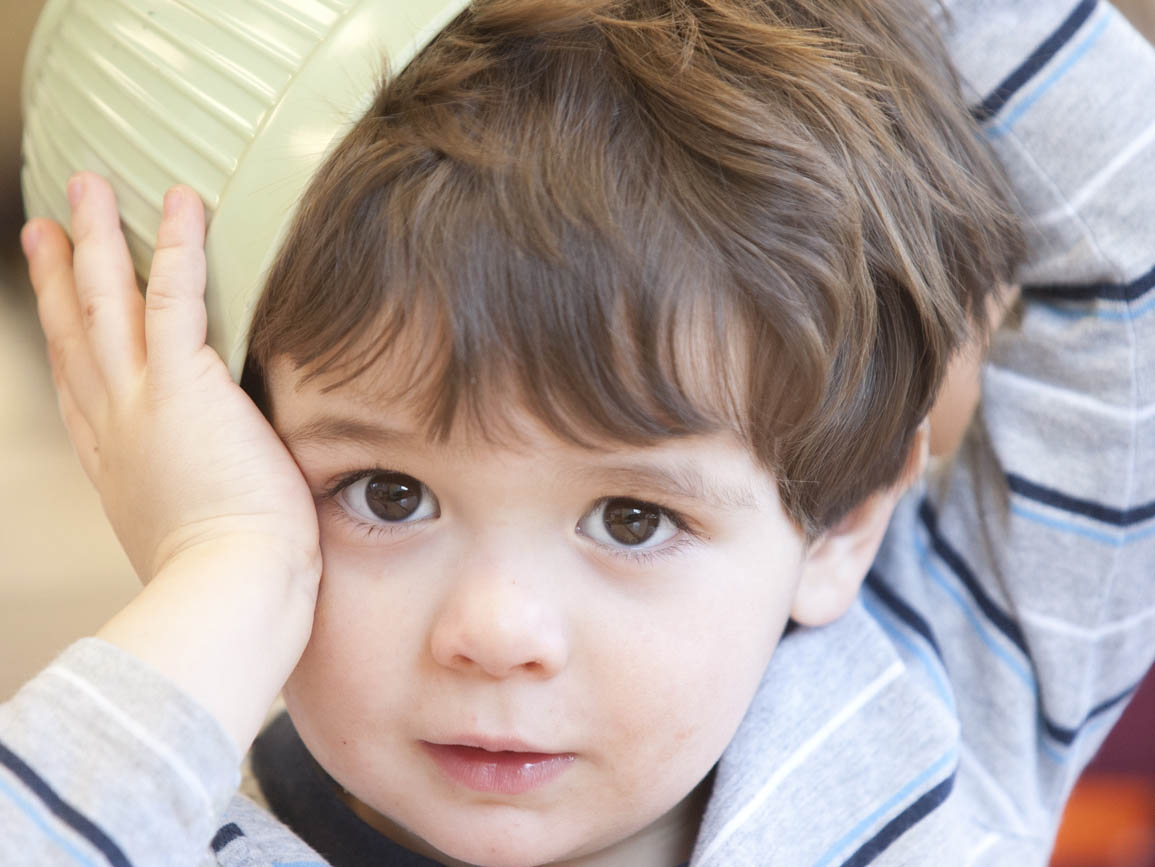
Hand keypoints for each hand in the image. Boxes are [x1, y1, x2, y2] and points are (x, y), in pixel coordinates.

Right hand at [22, 173, 319, 590]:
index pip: (82, 388)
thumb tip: (224, 513)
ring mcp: (142, 402)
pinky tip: (177, 200)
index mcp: (116, 465)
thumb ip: (192, 507)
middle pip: (77, 334)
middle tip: (45, 225)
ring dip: (94, 239)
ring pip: (107, 301)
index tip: (58, 306)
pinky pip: (173, 297)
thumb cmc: (228, 583)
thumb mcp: (188, 540)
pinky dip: (174, 246)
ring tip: (86, 185)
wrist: (229, 593)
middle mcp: (115, 426)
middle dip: (58, 275)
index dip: (64, 338)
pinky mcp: (185, 386)